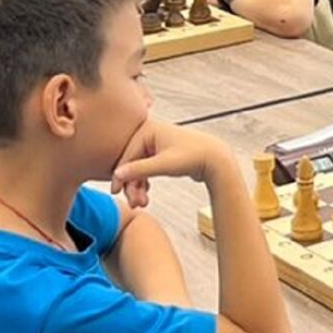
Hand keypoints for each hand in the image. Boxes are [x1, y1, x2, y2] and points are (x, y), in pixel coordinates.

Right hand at [111, 119, 234, 206]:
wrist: (216, 160)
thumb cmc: (194, 156)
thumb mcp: (164, 164)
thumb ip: (139, 170)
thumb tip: (117, 175)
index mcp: (148, 129)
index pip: (127, 155)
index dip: (121, 176)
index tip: (116, 192)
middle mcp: (149, 133)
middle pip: (131, 163)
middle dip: (132, 185)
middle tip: (135, 202)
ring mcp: (155, 143)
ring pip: (138, 169)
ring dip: (138, 187)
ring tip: (143, 202)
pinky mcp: (161, 153)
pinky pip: (146, 169)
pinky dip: (145, 183)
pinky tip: (146, 194)